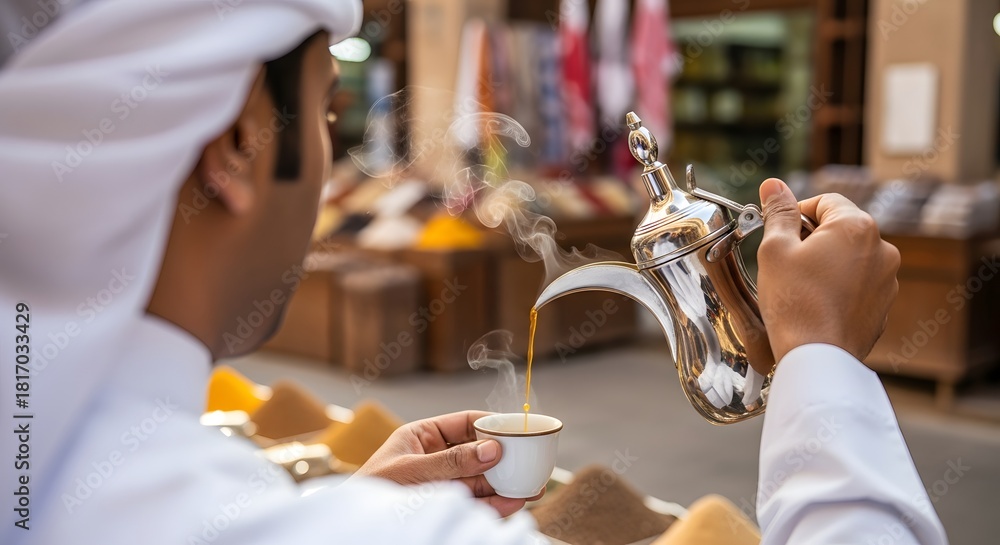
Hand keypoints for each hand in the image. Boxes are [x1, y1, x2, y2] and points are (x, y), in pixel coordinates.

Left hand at [353, 410, 540, 516]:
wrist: (357, 528)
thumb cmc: (371, 492)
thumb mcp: (411, 471)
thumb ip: (452, 461)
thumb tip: (491, 449)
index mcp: (422, 437)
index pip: (464, 423)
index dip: (491, 424)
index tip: (516, 429)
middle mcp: (435, 458)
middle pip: (478, 452)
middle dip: (504, 457)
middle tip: (530, 460)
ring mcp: (441, 483)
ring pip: (480, 480)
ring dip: (505, 483)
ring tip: (529, 487)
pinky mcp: (444, 506)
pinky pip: (474, 502)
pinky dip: (495, 504)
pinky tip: (512, 503)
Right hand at [756, 178, 899, 364]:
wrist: (817, 357)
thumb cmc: (794, 302)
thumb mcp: (775, 249)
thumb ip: (778, 212)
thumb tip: (773, 185)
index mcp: (857, 227)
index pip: (825, 201)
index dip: (796, 212)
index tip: (779, 232)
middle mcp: (882, 249)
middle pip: (840, 228)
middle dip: (812, 239)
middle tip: (786, 262)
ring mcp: (888, 280)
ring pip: (851, 258)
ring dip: (827, 263)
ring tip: (801, 287)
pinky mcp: (884, 306)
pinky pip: (858, 285)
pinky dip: (839, 288)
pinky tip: (816, 304)